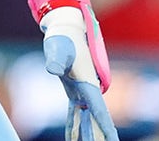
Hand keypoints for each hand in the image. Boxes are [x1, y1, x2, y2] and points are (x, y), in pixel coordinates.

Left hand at [41, 6, 118, 140]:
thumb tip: (53, 70)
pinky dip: (75, 125)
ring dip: (87, 134)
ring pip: (87, 119)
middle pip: (96, 120)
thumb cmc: (63, 37)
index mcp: (89, 84)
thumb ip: (56, 60)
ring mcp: (82, 90)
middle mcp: (89, 89)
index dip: (106, 128)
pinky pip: (76, 113)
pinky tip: (73, 138)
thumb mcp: (58, 48)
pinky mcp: (74, 90)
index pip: (100, 111)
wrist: (66, 27)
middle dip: (98, 136)